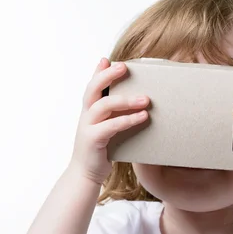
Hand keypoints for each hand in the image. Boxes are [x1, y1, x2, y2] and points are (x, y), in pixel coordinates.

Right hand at [69, 58, 149, 183]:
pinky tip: (142, 117)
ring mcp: (87, 127)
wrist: (87, 174)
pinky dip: (127, 120)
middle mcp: (86, 115)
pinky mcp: (92, 140)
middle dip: (107, 76)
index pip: (92, 86)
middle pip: (93, 89)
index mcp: (89, 110)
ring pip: (104, 105)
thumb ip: (116, 115)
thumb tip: (139, 103)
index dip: (98, 71)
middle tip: (124, 67)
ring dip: (126, 100)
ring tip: (146, 99)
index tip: (107, 59)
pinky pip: (110, 126)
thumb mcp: (108, 128)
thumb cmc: (102, 149)